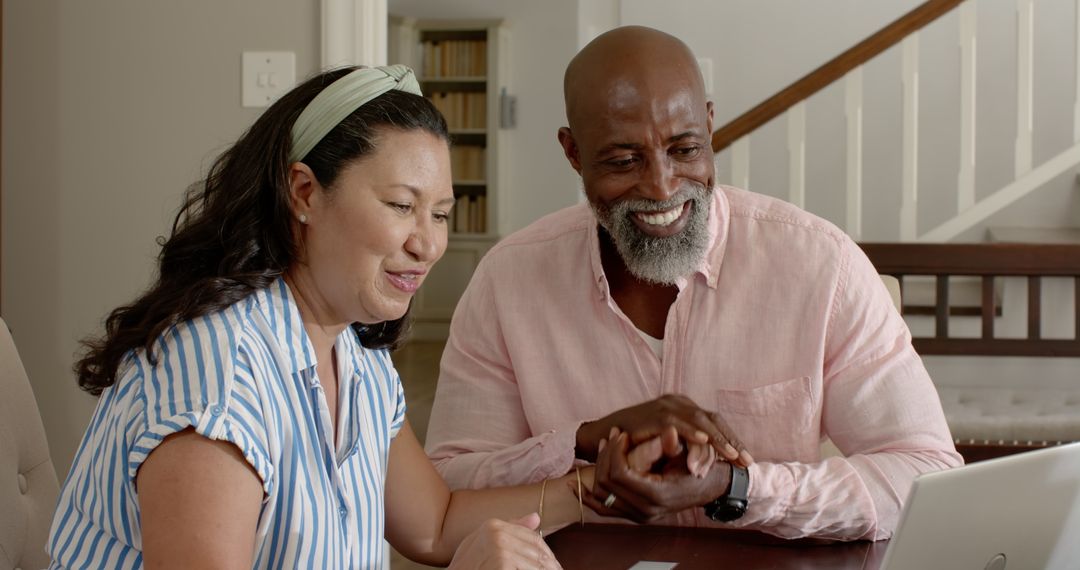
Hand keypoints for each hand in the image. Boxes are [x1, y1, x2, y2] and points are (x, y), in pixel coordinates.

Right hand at [449, 513, 562, 568]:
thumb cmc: (466, 567)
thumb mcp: (483, 543)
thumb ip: (509, 529)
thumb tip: (536, 517)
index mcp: (494, 525)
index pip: (533, 538)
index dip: (547, 554)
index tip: (554, 566)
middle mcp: (497, 532)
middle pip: (538, 552)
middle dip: (550, 566)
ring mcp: (500, 548)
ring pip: (537, 564)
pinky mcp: (502, 562)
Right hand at [576, 394, 752, 466]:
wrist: (606, 436)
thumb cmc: (638, 443)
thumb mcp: (668, 443)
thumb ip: (687, 446)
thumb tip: (713, 463)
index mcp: (684, 408)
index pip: (715, 422)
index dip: (732, 441)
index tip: (747, 462)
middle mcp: (678, 403)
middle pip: (712, 419)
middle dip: (731, 441)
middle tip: (746, 462)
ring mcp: (666, 406)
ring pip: (699, 420)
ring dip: (716, 440)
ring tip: (731, 455)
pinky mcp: (654, 413)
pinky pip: (677, 423)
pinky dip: (691, 432)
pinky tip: (703, 442)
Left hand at [581, 429, 733, 523]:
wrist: (708, 488)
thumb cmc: (700, 468)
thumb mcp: (692, 454)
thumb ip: (676, 445)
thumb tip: (670, 431)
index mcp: (657, 494)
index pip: (620, 473)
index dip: (616, 451)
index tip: (621, 434)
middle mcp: (646, 510)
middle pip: (607, 483)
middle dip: (606, 455)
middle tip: (612, 436)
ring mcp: (638, 515)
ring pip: (601, 495)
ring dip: (598, 468)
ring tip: (605, 445)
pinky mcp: (633, 515)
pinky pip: (603, 509)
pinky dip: (587, 497)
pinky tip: (575, 485)